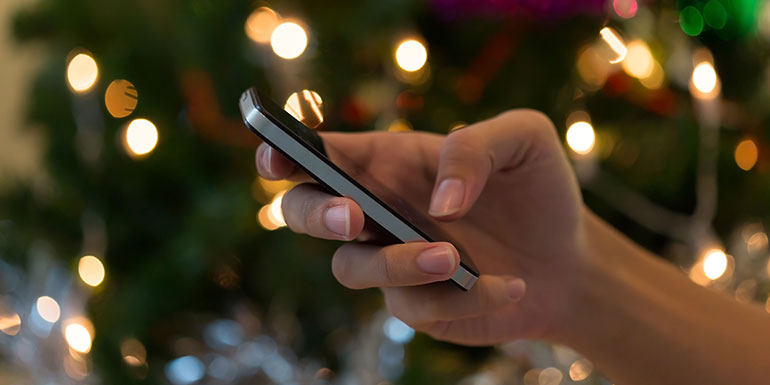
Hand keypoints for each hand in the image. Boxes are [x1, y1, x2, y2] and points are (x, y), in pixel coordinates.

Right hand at [255, 110, 584, 344]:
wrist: (570, 259)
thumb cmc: (537, 189)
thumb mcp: (524, 141)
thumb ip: (475, 148)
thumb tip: (439, 204)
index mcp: (389, 162)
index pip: (320, 155)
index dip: (284, 155)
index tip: (274, 159)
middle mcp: (378, 210)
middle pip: (303, 212)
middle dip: (314, 214)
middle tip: (352, 217)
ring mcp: (392, 260)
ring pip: (351, 268)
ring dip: (395, 264)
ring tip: (450, 258)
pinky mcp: (417, 304)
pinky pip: (415, 307)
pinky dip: (463, 298)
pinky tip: (506, 285)